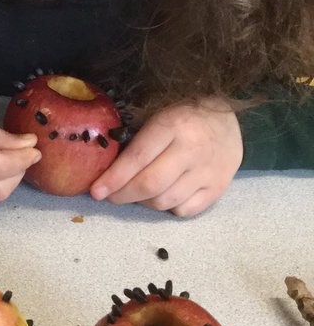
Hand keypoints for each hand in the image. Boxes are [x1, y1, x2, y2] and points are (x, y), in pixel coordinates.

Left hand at [89, 99, 241, 215]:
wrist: (230, 120)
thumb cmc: (183, 116)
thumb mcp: (157, 114)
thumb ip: (134, 136)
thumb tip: (101, 164)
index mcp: (172, 126)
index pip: (137, 158)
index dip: (113, 178)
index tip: (95, 191)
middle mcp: (192, 150)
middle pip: (150, 185)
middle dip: (122, 195)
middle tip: (109, 196)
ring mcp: (207, 172)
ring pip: (165, 201)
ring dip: (143, 203)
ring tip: (134, 193)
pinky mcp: (218, 188)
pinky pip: (185, 210)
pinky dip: (167, 208)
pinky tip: (160, 197)